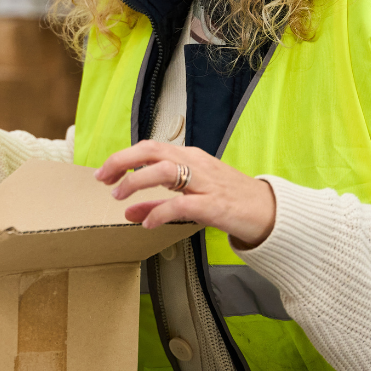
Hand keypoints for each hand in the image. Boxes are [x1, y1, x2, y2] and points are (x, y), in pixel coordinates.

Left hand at [95, 140, 276, 247]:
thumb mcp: (190, 198)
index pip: (150, 147)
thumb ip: (157, 203)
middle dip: (123, 161)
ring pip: (165, 170)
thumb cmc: (228, 200)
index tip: (104, 172)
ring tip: (119, 196)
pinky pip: (181, 204)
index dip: (123, 157)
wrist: (268, 212)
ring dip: (137, 182)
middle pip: (153, 151)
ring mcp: (206, 183)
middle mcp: (196, 163)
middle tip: (103, 178)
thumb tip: (128, 210)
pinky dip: (160, 212)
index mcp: (189, 157)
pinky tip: (148, 223)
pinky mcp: (214, 205)